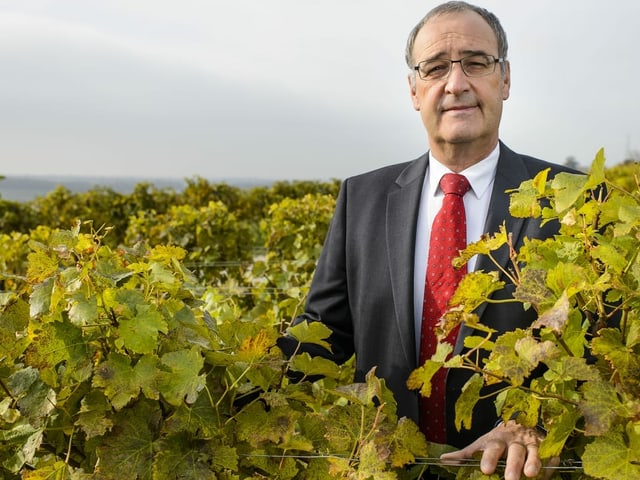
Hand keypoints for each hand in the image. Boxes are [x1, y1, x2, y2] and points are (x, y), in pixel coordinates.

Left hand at [439, 420, 556, 479]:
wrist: (521, 423)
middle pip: (514, 452)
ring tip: (530, 475)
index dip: (489, 459)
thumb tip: (443, 460)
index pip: (492, 449)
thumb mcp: (481, 444)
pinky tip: (549, 472)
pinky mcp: (546, 448)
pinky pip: (549, 455)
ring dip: (532, 463)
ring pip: (533, 453)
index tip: (485, 470)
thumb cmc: (498, 440)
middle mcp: (514, 441)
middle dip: (512, 466)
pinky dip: (549, 464)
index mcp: (496, 440)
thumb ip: (465, 454)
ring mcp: (531, 444)